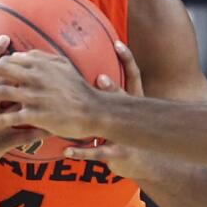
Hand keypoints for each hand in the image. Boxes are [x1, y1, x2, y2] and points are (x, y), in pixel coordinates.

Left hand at [0, 45, 113, 138]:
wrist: (94, 110)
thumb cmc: (78, 88)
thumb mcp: (62, 66)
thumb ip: (40, 58)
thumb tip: (19, 54)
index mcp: (39, 65)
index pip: (9, 59)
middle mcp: (35, 78)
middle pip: (0, 71)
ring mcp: (36, 96)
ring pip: (2, 93)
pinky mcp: (39, 115)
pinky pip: (14, 117)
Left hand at [64, 41, 157, 178]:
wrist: (140, 162)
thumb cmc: (128, 134)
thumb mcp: (125, 114)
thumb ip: (113, 96)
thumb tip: (99, 75)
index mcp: (131, 104)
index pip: (134, 77)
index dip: (128, 60)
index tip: (118, 44)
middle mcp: (129, 118)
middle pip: (125, 100)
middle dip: (113, 89)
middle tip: (101, 78)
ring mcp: (124, 136)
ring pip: (110, 128)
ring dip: (95, 122)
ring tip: (80, 116)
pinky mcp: (115, 154)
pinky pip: (97, 153)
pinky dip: (80, 152)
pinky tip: (66, 151)